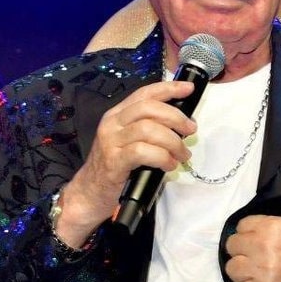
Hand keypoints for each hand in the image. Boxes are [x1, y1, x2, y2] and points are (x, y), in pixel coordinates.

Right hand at [58, 80, 196, 243]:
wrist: (90, 193)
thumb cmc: (116, 167)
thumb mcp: (130, 141)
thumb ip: (150, 128)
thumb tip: (182, 124)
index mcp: (118, 114)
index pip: (144, 94)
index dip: (168, 88)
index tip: (189, 88)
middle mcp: (112, 123)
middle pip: (148, 108)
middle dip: (175, 117)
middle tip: (191, 130)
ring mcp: (111, 141)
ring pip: (148, 129)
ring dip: (172, 141)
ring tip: (182, 154)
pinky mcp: (114, 161)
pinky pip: (142, 152)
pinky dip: (162, 157)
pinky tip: (169, 165)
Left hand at [225, 213, 280, 281]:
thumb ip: (275, 222)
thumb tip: (257, 227)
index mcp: (273, 227)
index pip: (242, 225)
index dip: (248, 231)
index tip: (254, 238)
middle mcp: (263, 248)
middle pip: (232, 246)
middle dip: (241, 249)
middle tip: (252, 254)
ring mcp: (261, 272)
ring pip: (231, 268)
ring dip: (241, 269)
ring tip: (253, 270)